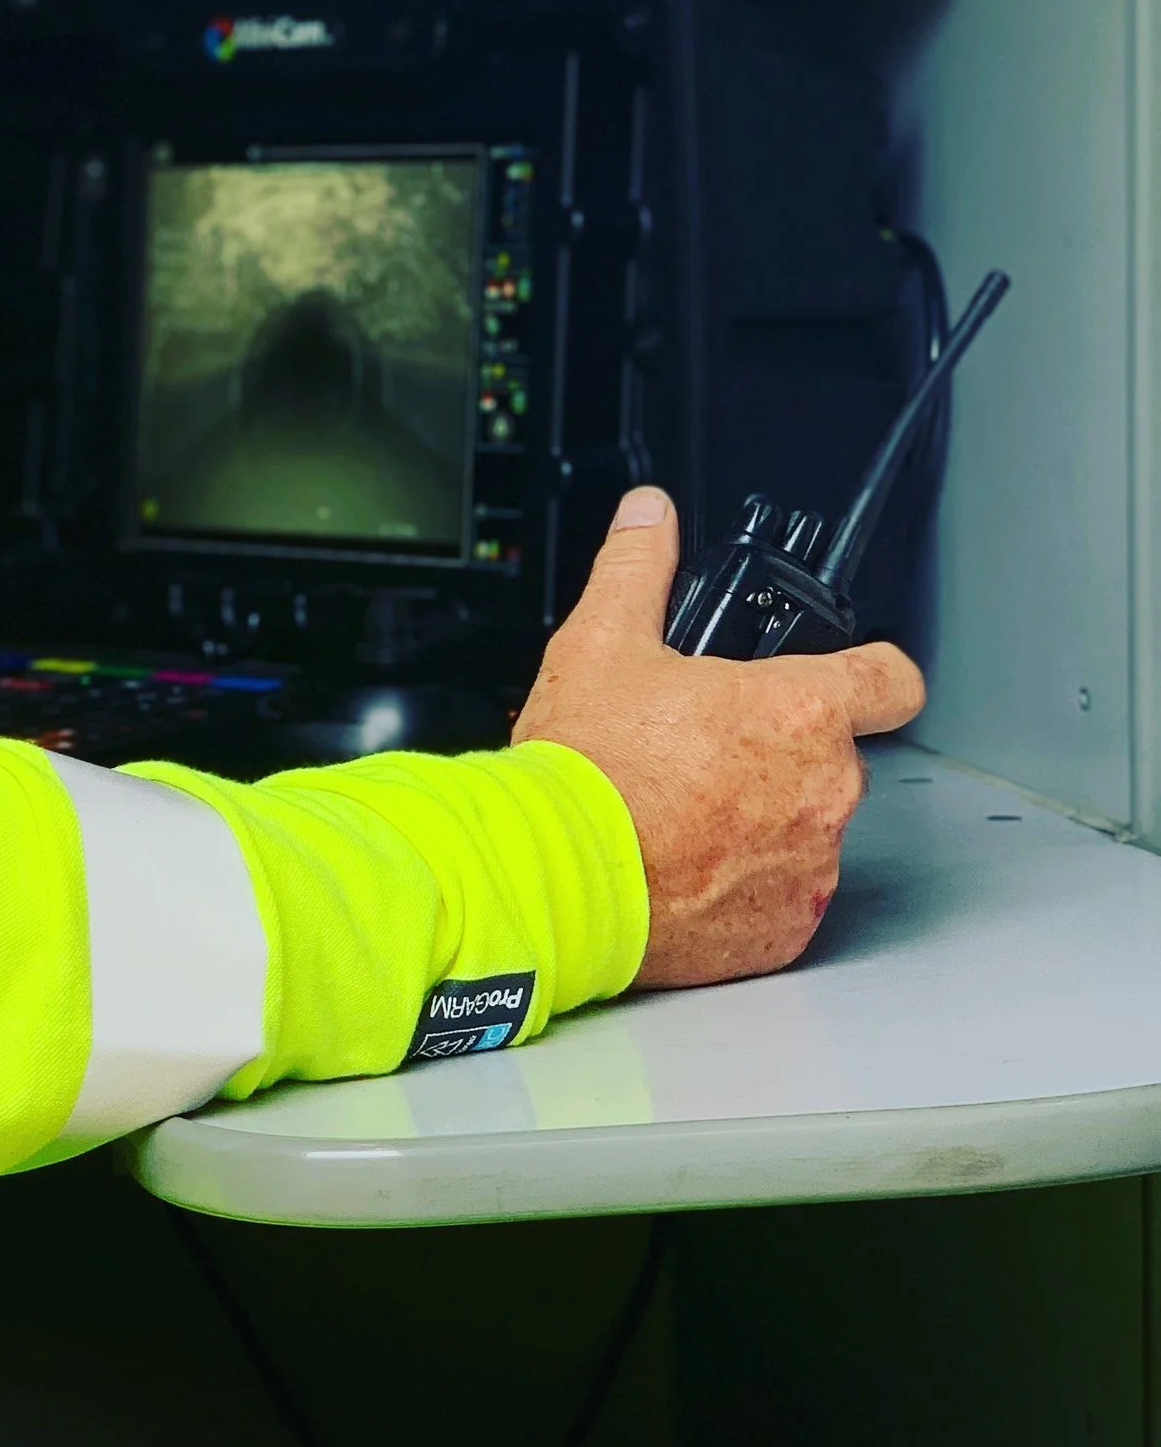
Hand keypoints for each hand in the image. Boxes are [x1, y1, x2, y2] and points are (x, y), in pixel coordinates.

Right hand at [513, 487, 926, 990]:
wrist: (554, 880)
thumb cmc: (583, 771)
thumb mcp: (598, 645)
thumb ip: (637, 568)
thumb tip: (649, 517)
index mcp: (798, 710)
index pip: (891, 680)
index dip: (871, 674)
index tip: (851, 680)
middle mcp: (824, 790)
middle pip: (833, 758)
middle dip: (781, 755)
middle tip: (704, 755)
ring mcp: (811, 867)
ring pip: (808, 829)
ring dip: (765, 823)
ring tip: (683, 818)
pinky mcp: (787, 930)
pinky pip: (784, 899)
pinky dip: (746, 888)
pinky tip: (685, 869)